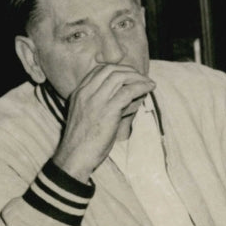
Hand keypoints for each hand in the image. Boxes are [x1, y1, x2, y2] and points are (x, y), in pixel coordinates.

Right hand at [52, 65, 155, 181]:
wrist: (75, 156)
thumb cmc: (84, 143)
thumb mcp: (88, 118)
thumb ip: (104, 107)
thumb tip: (128, 102)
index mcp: (79, 93)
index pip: (98, 70)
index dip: (117, 69)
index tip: (130, 74)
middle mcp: (86, 93)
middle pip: (110, 70)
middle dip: (129, 71)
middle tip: (142, 78)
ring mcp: (96, 100)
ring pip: (120, 77)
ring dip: (138, 78)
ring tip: (149, 83)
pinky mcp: (108, 110)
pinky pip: (128, 92)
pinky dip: (141, 87)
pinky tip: (149, 88)